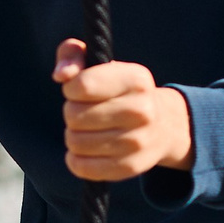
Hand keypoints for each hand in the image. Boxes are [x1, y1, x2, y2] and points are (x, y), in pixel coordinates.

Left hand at [52, 39, 194, 179]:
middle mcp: (142, 110)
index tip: (78, 90)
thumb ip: (72, 54)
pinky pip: (83, 168)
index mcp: (136, 79)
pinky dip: (75, 160)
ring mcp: (138, 141)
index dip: (71, 89)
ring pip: (75, 142)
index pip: (82, 86)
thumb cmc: (118, 90)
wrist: (161, 125)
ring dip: (73, 135)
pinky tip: (84, 151)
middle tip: (85, 112)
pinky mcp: (130, 166)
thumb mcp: (99, 63)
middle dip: (72, 112)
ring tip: (87, 130)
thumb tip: (61, 74)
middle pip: (74, 115)